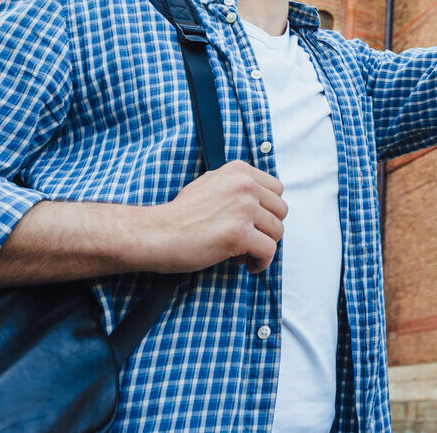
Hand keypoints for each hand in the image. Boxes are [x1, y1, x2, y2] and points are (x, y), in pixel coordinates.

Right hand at [141, 160, 286, 274]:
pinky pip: (269, 251)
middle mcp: (244, 184)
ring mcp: (243, 208)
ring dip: (262, 246)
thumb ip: (237, 187)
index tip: (252, 223)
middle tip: (246, 240)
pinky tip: (245, 265)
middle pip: (281, 211)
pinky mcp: (239, 233)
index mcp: (239, 170)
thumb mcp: (210, 185)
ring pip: (277, 232)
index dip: (267, 210)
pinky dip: (260, 263)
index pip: (277, 189)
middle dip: (267, 229)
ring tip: (240, 252)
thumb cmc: (179, 216)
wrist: (154, 233)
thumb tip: (263, 199)